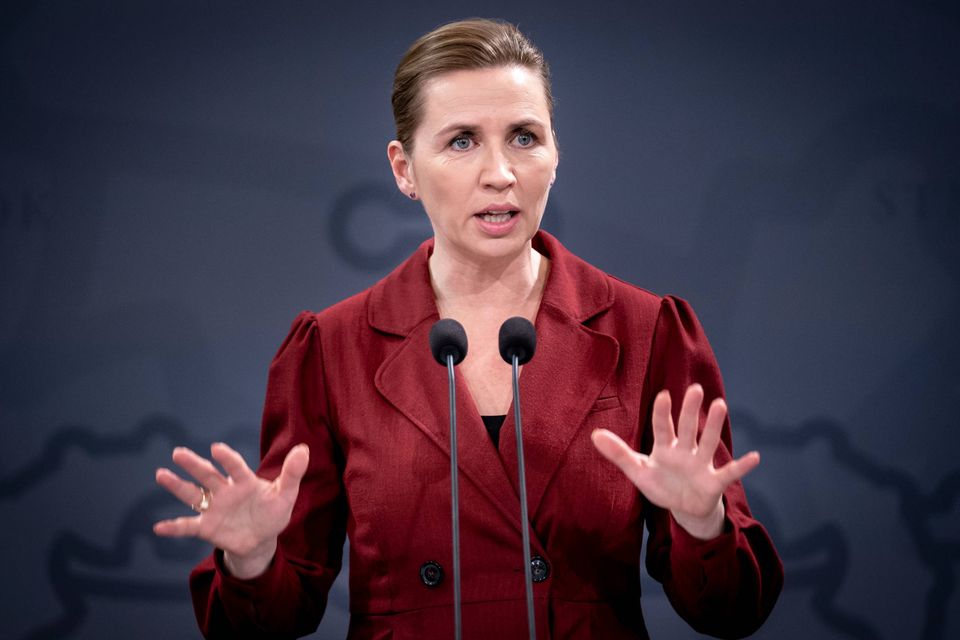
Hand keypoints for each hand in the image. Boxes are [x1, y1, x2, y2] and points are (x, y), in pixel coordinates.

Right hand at [153, 442, 308, 576]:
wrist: (261, 538)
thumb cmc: (273, 512)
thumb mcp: (286, 494)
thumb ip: (293, 473)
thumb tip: (304, 449)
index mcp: (244, 481)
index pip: (235, 468)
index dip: (227, 459)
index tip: (216, 449)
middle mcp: (225, 491)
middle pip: (207, 475)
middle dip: (194, 464)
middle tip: (178, 452)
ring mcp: (213, 508)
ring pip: (192, 494)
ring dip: (176, 486)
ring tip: (161, 474)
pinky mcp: (207, 527)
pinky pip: (188, 526)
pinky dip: (174, 527)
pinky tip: (158, 527)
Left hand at [591, 384, 759, 538]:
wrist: (684, 508)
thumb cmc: (661, 485)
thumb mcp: (637, 472)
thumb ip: (618, 453)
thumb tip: (594, 435)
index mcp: (665, 448)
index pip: (662, 428)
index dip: (662, 413)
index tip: (664, 395)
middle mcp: (685, 452)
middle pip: (687, 429)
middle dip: (690, 410)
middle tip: (695, 388)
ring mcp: (701, 465)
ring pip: (708, 443)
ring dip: (713, 426)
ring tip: (720, 405)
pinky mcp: (714, 482)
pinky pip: (729, 473)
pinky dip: (742, 467)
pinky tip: (755, 457)